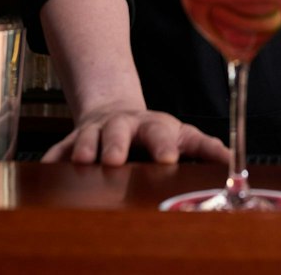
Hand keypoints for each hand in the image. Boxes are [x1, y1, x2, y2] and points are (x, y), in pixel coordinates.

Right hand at [42, 106, 229, 165]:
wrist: (114, 112)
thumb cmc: (155, 132)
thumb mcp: (183, 136)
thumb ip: (205, 149)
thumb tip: (233, 163)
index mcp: (154, 126)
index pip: (160, 132)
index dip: (164, 144)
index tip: (167, 158)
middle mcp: (123, 126)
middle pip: (120, 132)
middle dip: (117, 145)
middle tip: (116, 160)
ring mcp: (97, 132)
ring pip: (88, 138)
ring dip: (85, 148)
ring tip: (83, 161)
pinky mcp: (73, 140)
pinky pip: (60, 149)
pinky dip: (53, 158)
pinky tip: (47, 168)